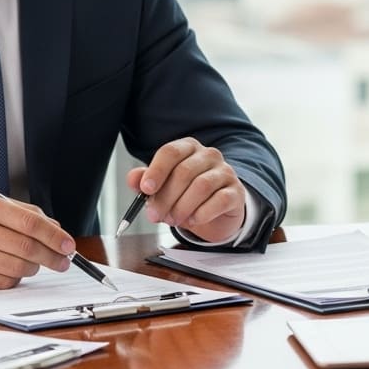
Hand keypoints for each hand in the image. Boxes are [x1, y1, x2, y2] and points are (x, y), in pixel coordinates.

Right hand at [0, 193, 73, 288]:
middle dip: (52, 256)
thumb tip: (55, 229)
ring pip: (18, 267)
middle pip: (28, 247)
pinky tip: (14, 270)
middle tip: (63, 260)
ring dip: (35, 267)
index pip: (30, 222)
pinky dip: (16, 277)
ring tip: (37, 263)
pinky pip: (3, 281)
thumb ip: (21, 213)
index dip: (54, 235)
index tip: (68, 244)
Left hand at [129, 137, 245, 243]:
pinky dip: (202, 213)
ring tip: (173, 219)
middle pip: (184, 172)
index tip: (146, 189)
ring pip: (201, 186)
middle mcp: (209, 155)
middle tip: (155, 215)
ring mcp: (225, 172)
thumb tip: (133, 178)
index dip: (156, 170)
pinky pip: (219, 200)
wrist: (215, 212)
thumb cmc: (186, 195)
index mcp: (188, 148)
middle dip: (166, 197)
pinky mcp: (236, 192)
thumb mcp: (163, 187)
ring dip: (182, 207)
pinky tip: (193, 220)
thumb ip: (146, 181)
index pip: (171, 152)